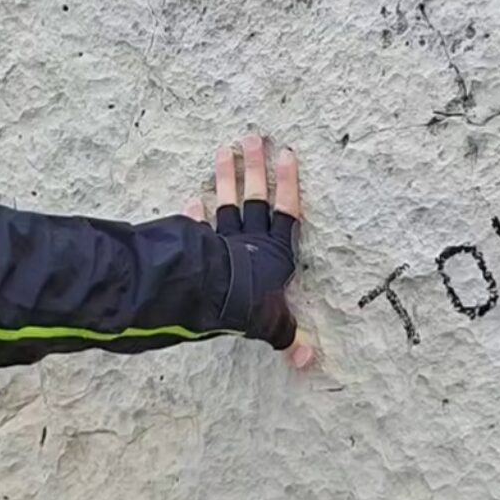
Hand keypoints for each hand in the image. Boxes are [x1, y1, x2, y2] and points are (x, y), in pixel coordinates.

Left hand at [183, 136, 314, 369]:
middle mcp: (251, 241)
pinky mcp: (199, 247)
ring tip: (224, 148)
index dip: (289, 183)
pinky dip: (193, 215)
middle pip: (256, 197)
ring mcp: (223, 240)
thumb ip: (287, 336)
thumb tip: (308, 362)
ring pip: (227, 202)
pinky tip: (190, 199)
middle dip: (256, 167)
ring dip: (226, 177)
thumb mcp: (273, 324)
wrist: (208, 300)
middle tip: (253, 137)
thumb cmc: (247, 307)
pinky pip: (196, 227)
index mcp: (275, 254)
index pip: (287, 212)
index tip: (288, 154)